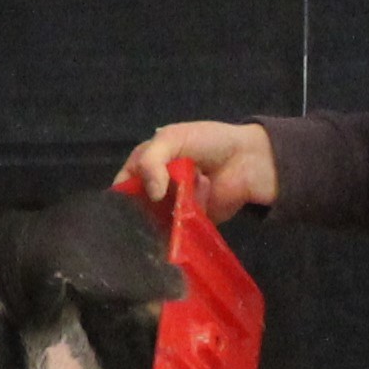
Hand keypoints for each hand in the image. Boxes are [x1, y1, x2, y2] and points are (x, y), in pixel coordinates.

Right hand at [120, 119, 275, 220]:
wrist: (248, 159)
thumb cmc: (208, 141)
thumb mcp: (171, 139)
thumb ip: (151, 162)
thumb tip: (153, 195)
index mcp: (146, 165)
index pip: (124, 183)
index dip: (121, 193)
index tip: (122, 203)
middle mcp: (156, 188)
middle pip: (136, 204)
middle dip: (140, 209)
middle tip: (146, 212)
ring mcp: (173, 206)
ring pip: (155, 219)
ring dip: (163, 216)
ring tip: (173, 210)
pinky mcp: (191, 221)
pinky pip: (178, 229)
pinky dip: (181, 225)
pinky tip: (188, 216)